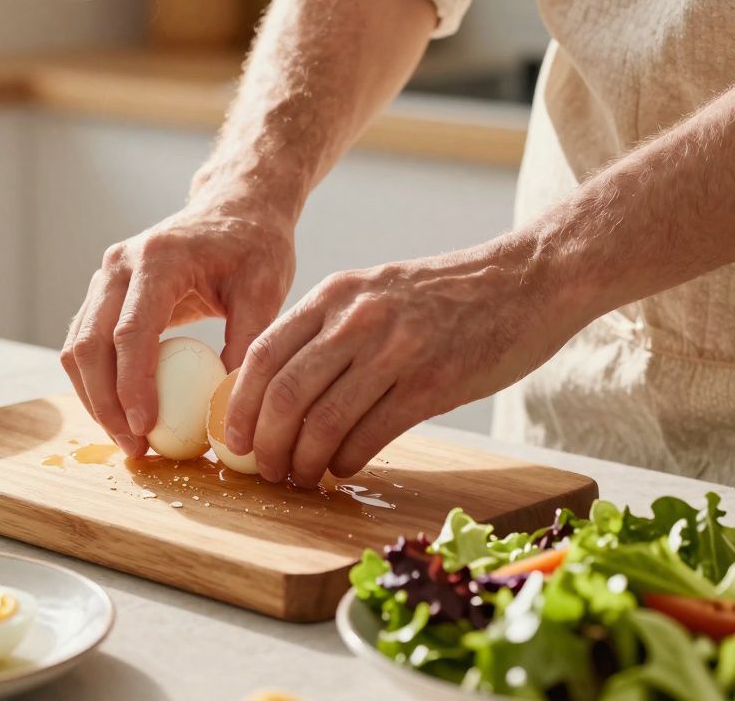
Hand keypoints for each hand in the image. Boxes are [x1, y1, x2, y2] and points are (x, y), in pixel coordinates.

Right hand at [61, 183, 297, 456]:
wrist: (234, 207)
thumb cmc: (254, 246)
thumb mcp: (266, 288)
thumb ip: (248, 341)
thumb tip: (229, 405)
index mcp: (158, 258)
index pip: (130, 331)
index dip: (132, 385)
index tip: (144, 428)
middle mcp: (119, 265)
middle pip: (89, 344)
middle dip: (105, 403)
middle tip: (134, 446)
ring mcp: (105, 277)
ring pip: (77, 347)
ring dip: (94, 398)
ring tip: (127, 439)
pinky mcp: (103, 293)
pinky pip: (84, 344)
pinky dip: (96, 382)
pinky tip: (122, 414)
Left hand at [224, 239, 581, 485]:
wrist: (527, 281)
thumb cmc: (445, 295)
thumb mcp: (374, 292)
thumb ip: (328, 329)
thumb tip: (278, 388)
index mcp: (334, 295)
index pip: (261, 354)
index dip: (239, 404)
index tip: (232, 437)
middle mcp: (357, 319)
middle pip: (284, 394)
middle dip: (265, 443)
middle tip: (265, 468)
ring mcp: (395, 351)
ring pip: (323, 422)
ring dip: (303, 461)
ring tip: (300, 477)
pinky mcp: (431, 384)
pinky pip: (370, 435)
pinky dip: (347, 461)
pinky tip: (344, 469)